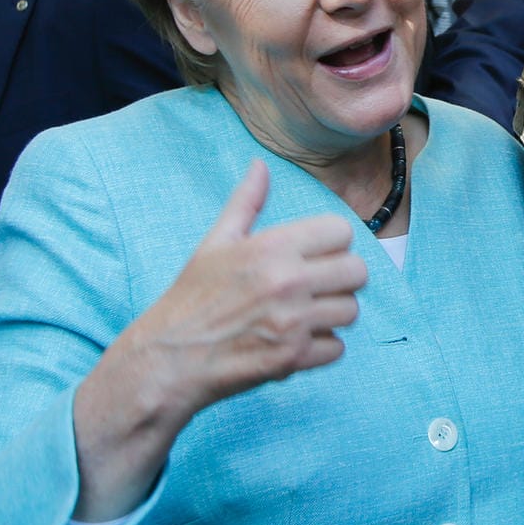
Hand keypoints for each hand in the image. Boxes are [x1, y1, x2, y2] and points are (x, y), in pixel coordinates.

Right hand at [73, 161, 365, 518]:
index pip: (342, 231)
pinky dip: (321, 349)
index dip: (332, 243)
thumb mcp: (215, 243)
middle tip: (314, 288)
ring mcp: (293, 321)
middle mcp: (287, 281)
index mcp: (271, 247)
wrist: (166, 359)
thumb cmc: (191, 298)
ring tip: (302, 316)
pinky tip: (294, 343)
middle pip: (357, 271)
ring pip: (351, 310)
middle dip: (340, 279)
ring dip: (332, 315)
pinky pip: (338, 348)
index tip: (315, 256)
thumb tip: (260, 164)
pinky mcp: (294, 358)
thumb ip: (246, 202)